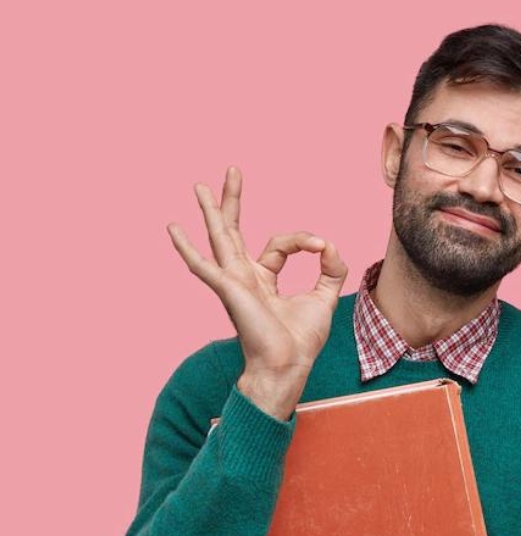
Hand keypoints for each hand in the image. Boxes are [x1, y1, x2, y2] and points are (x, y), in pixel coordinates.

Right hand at [167, 167, 348, 418]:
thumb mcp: (324, 297)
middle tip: (232, 170)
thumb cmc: (301, 340)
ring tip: (199, 185)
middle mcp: (244, 277)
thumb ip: (331, 268)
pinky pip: (203, 265)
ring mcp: (233, 282)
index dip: (304, 240)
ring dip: (211, 211)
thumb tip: (329, 245)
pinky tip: (173, 229)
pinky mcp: (229, 290)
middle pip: (236, 230)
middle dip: (233, 200)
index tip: (321, 246)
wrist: (289, 365)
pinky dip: (187, 248)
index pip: (281, 244)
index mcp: (263, 278)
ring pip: (220, 238)